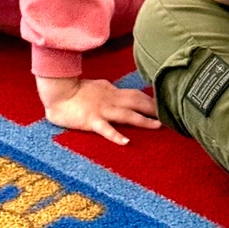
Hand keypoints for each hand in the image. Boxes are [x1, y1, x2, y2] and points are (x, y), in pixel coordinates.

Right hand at [37, 75, 159, 144]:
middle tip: (170, 114)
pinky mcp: (90, 120)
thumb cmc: (75, 90)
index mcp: (111, 91)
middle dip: (154, 108)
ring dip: (143, 120)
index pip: (136, 94)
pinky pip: (105, 129)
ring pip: (126, 114)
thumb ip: (110, 91)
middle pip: (137, 102)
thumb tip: (122, 93)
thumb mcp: (98, 87)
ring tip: (158, 126)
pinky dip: (116, 135)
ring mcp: (101, 110)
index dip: (151, 99)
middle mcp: (110, 99)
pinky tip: (126, 142)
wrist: (58, 92)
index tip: (165, 105)